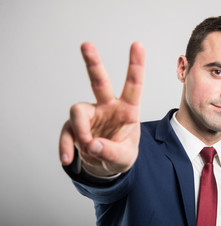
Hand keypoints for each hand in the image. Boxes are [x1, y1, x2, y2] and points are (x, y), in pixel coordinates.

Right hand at [59, 42, 144, 175]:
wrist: (106, 167)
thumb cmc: (121, 156)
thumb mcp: (124, 158)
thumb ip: (111, 152)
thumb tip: (92, 144)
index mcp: (127, 111)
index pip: (133, 86)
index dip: (135, 66)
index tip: (137, 45)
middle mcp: (108, 107)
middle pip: (99, 82)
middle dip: (93, 63)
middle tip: (86, 45)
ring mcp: (90, 115)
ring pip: (77, 110)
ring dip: (81, 132)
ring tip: (88, 148)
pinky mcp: (75, 126)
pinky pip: (67, 132)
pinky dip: (66, 146)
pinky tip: (67, 158)